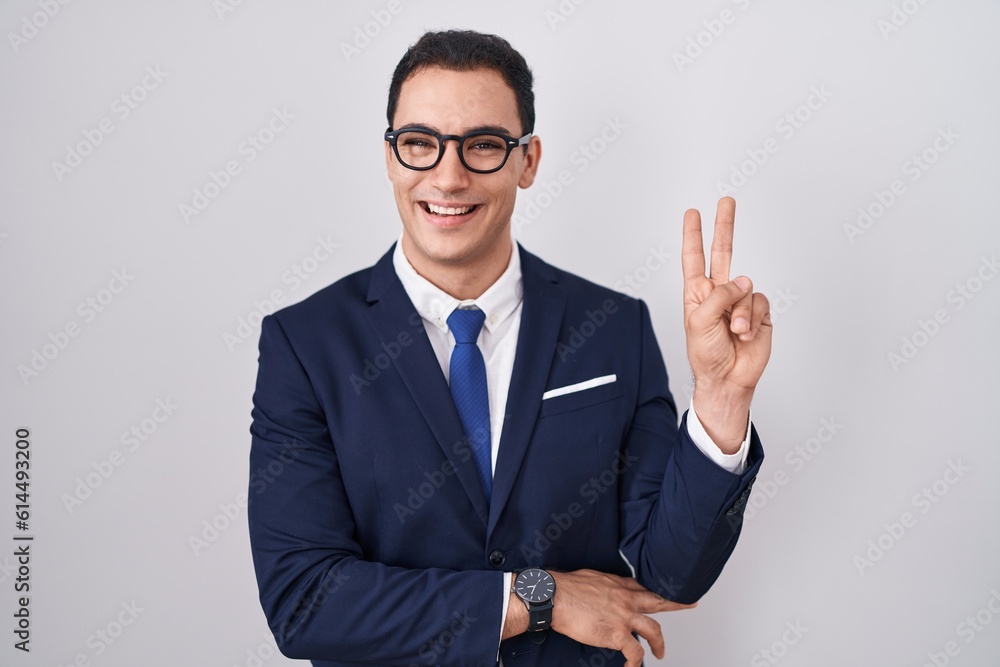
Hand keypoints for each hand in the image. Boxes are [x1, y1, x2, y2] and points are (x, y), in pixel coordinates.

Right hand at [549, 570, 694, 665]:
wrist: (555, 597)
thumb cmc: (567, 587)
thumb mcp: (592, 577)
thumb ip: (604, 584)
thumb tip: (603, 589)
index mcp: (620, 585)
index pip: (644, 588)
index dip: (656, 592)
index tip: (665, 593)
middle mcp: (627, 599)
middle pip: (659, 603)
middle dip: (677, 604)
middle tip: (690, 604)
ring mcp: (624, 617)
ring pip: (654, 630)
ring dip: (659, 643)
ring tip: (660, 652)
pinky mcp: (617, 634)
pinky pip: (635, 652)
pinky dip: (635, 661)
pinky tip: (632, 666)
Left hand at [682, 198, 771, 450]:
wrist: (727, 378)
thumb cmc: (706, 354)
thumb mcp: (699, 321)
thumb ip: (718, 295)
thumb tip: (743, 281)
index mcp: (697, 293)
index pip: (694, 257)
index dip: (693, 235)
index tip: (692, 213)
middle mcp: (719, 292)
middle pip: (724, 252)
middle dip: (725, 226)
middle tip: (726, 200)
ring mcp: (740, 301)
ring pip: (746, 287)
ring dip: (740, 311)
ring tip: (734, 331)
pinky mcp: (759, 312)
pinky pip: (760, 301)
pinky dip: (752, 317)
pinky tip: (746, 333)